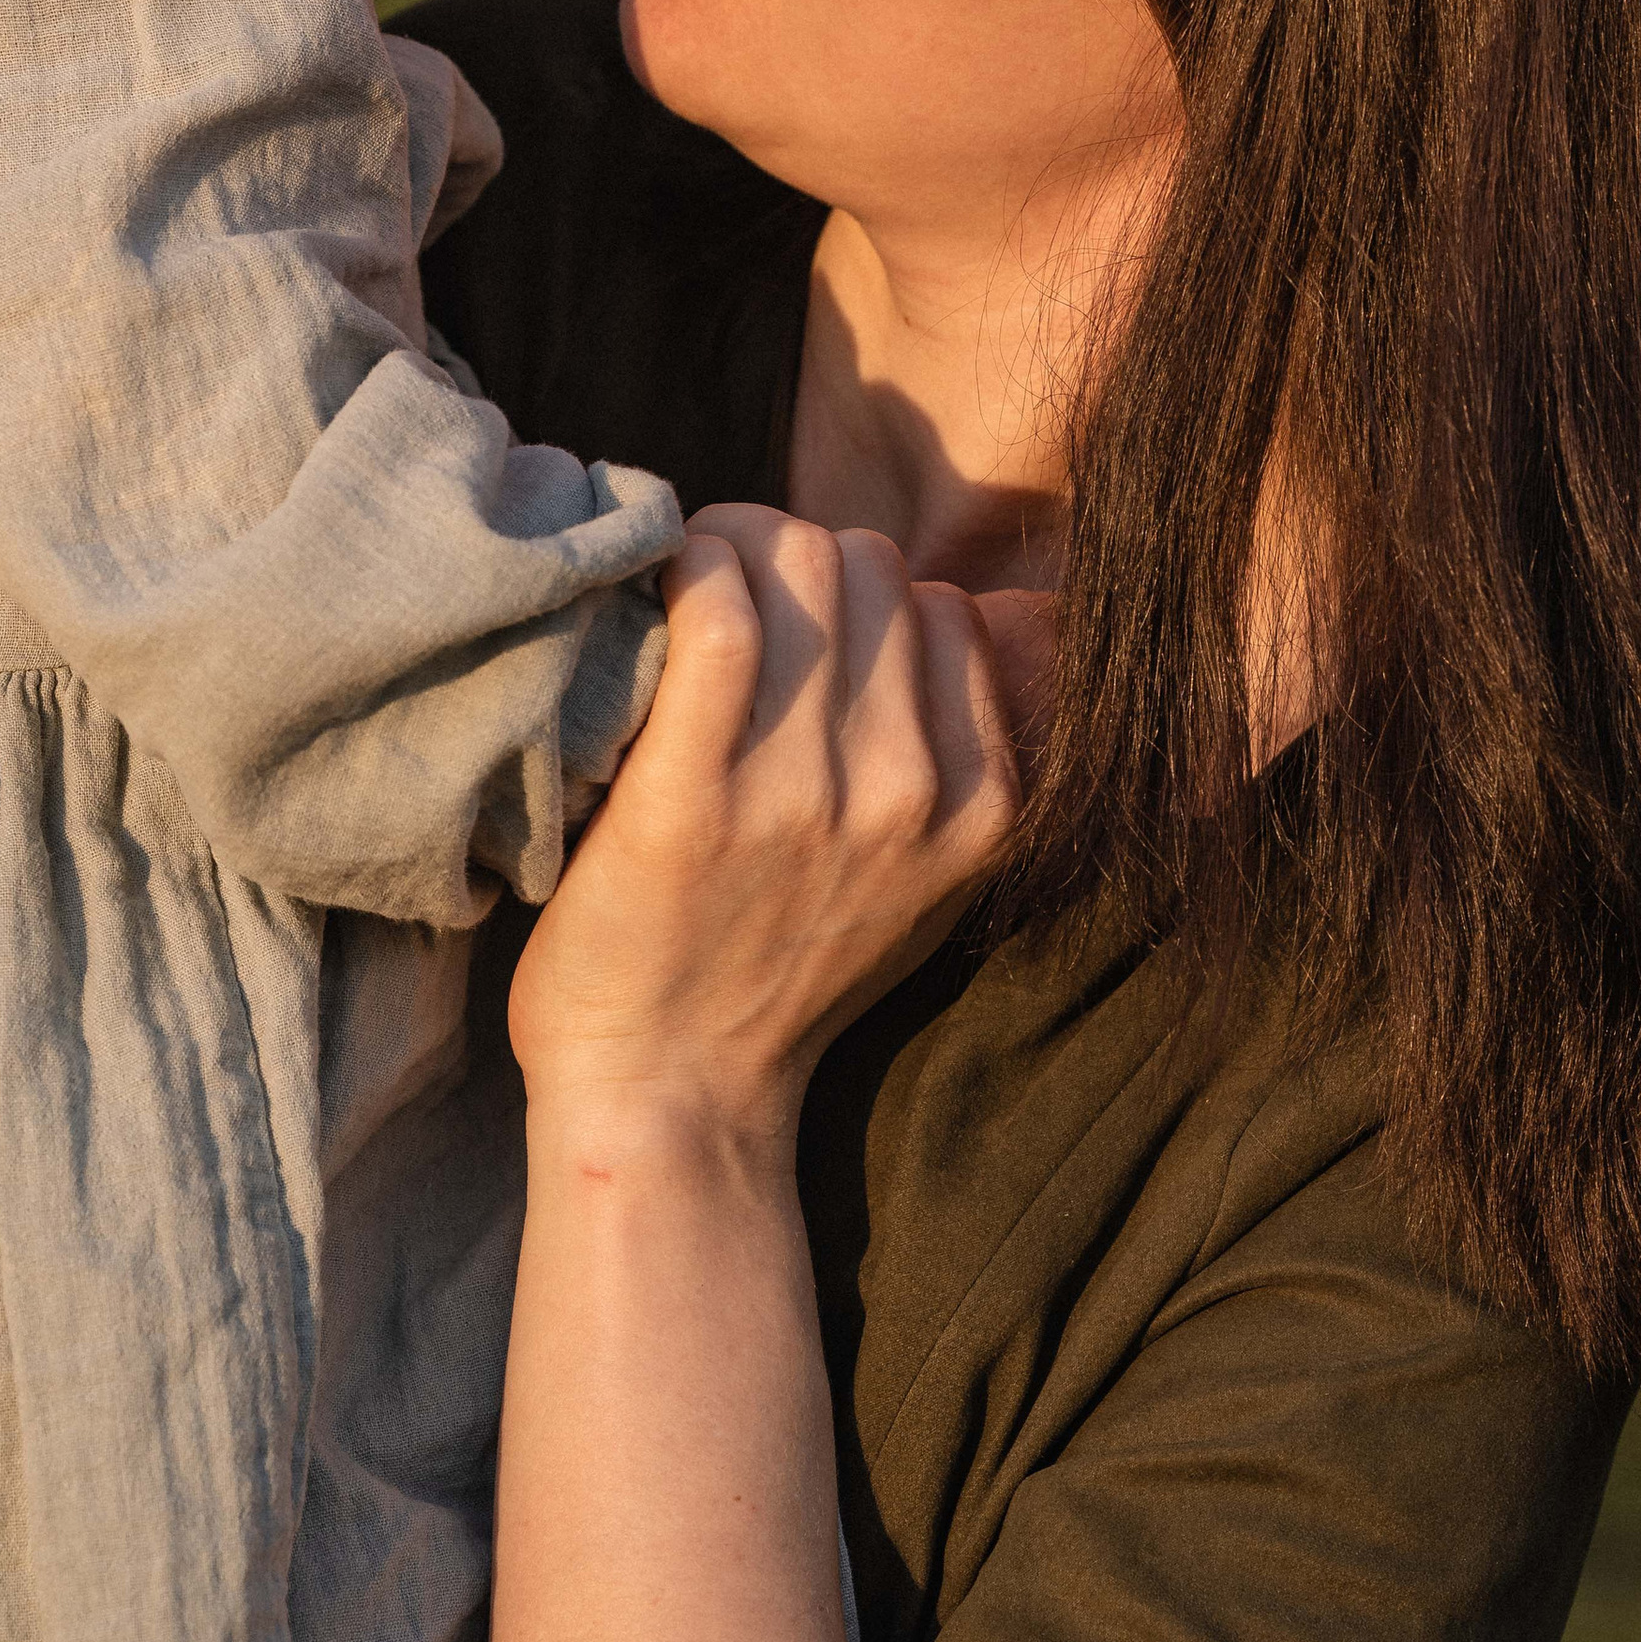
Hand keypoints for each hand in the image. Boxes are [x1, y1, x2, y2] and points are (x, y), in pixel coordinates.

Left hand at [509, 504, 1022, 1151]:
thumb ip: (958, 757)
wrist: (672, 1092)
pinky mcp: (696, 798)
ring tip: (688, 588)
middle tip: (730, 586)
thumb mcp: (922, 877)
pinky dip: (689, 571)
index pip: (943, 608)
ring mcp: (806, 795)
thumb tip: (961, 613)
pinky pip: (720, 616)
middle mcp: (909, 793)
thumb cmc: (778, 970)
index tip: (799, 613)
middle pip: (872, 567)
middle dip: (799, 557)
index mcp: (980, 807)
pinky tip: (660, 589)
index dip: (865, 593)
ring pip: (802, 565)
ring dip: (735, 549)